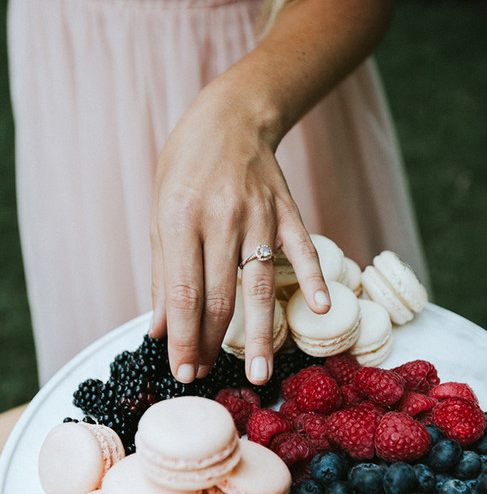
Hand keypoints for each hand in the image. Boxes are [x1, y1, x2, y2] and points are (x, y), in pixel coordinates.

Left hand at [149, 76, 329, 384]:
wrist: (232, 116)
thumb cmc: (186, 167)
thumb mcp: (160, 212)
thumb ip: (162, 273)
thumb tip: (159, 329)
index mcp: (180, 218)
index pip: (183, 292)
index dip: (183, 337)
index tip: (182, 370)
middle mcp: (221, 218)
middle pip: (221, 295)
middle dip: (212, 343)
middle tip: (208, 377)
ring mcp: (260, 215)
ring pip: (260, 285)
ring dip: (259, 334)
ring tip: (259, 373)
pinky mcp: (288, 211)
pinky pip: (303, 250)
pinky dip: (314, 279)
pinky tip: (319, 310)